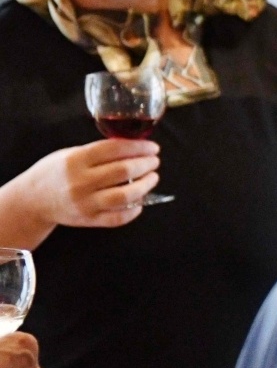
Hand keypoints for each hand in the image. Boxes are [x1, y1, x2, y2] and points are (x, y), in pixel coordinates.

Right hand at [21, 140, 160, 228]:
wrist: (31, 201)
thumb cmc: (54, 173)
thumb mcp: (70, 153)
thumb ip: (98, 151)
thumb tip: (133, 147)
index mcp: (76, 160)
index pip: (115, 149)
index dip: (139, 147)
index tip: (152, 147)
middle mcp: (80, 182)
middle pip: (123, 171)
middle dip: (146, 164)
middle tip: (154, 161)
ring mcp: (84, 203)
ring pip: (124, 196)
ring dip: (145, 185)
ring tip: (152, 177)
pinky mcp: (87, 220)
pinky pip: (117, 218)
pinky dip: (134, 210)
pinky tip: (141, 202)